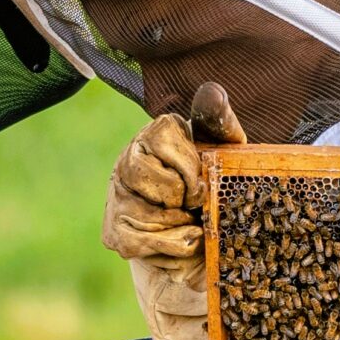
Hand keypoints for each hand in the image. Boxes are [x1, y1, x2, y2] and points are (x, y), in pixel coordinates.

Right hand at [103, 84, 246, 275]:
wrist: (207, 233)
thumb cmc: (216, 184)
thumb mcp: (226, 152)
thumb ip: (219, 122)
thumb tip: (211, 92)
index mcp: (155, 134)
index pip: (159, 138)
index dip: (186, 167)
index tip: (201, 182)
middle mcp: (128, 159)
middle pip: (140, 173)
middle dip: (177, 196)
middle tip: (195, 204)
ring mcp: (117, 196)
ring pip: (141, 210)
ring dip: (177, 224)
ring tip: (190, 221)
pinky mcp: (114, 231)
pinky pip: (138, 242)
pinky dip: (169, 248)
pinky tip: (181, 240)